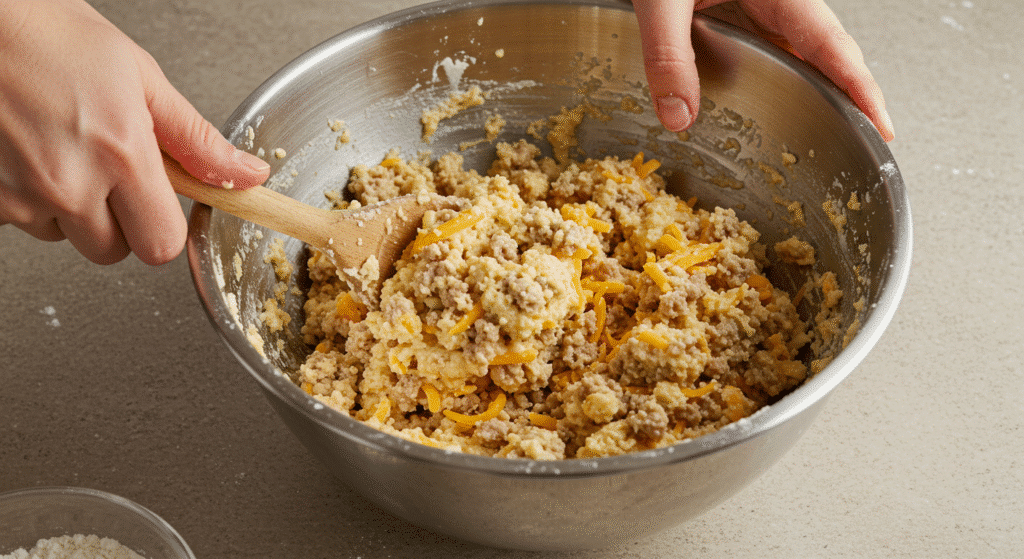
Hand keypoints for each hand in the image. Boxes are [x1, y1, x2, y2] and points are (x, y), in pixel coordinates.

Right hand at [0, 0, 269, 264]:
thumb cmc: (50, 35)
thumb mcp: (141, 78)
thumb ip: (196, 140)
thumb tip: (247, 176)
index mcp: (121, 154)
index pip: (163, 244)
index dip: (163, 226)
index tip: (159, 204)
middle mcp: (70, 184)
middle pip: (117, 251)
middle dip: (121, 222)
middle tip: (110, 173)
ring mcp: (22, 196)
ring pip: (68, 237)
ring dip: (72, 209)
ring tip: (65, 151)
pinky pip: (25, 222)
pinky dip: (31, 197)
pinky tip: (31, 153)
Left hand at [633, 0, 894, 141]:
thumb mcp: (662, 1)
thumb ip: (666, 54)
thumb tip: (679, 116)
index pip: (831, 43)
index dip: (859, 86)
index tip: (881, 124)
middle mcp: (779, 1)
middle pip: (826, 54)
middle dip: (848, 98)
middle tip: (866, 141)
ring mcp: (764, 8)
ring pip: (800, 56)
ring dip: (814, 94)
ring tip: (827, 136)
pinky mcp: (744, 15)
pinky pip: (770, 53)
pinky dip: (777, 85)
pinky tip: (771, 110)